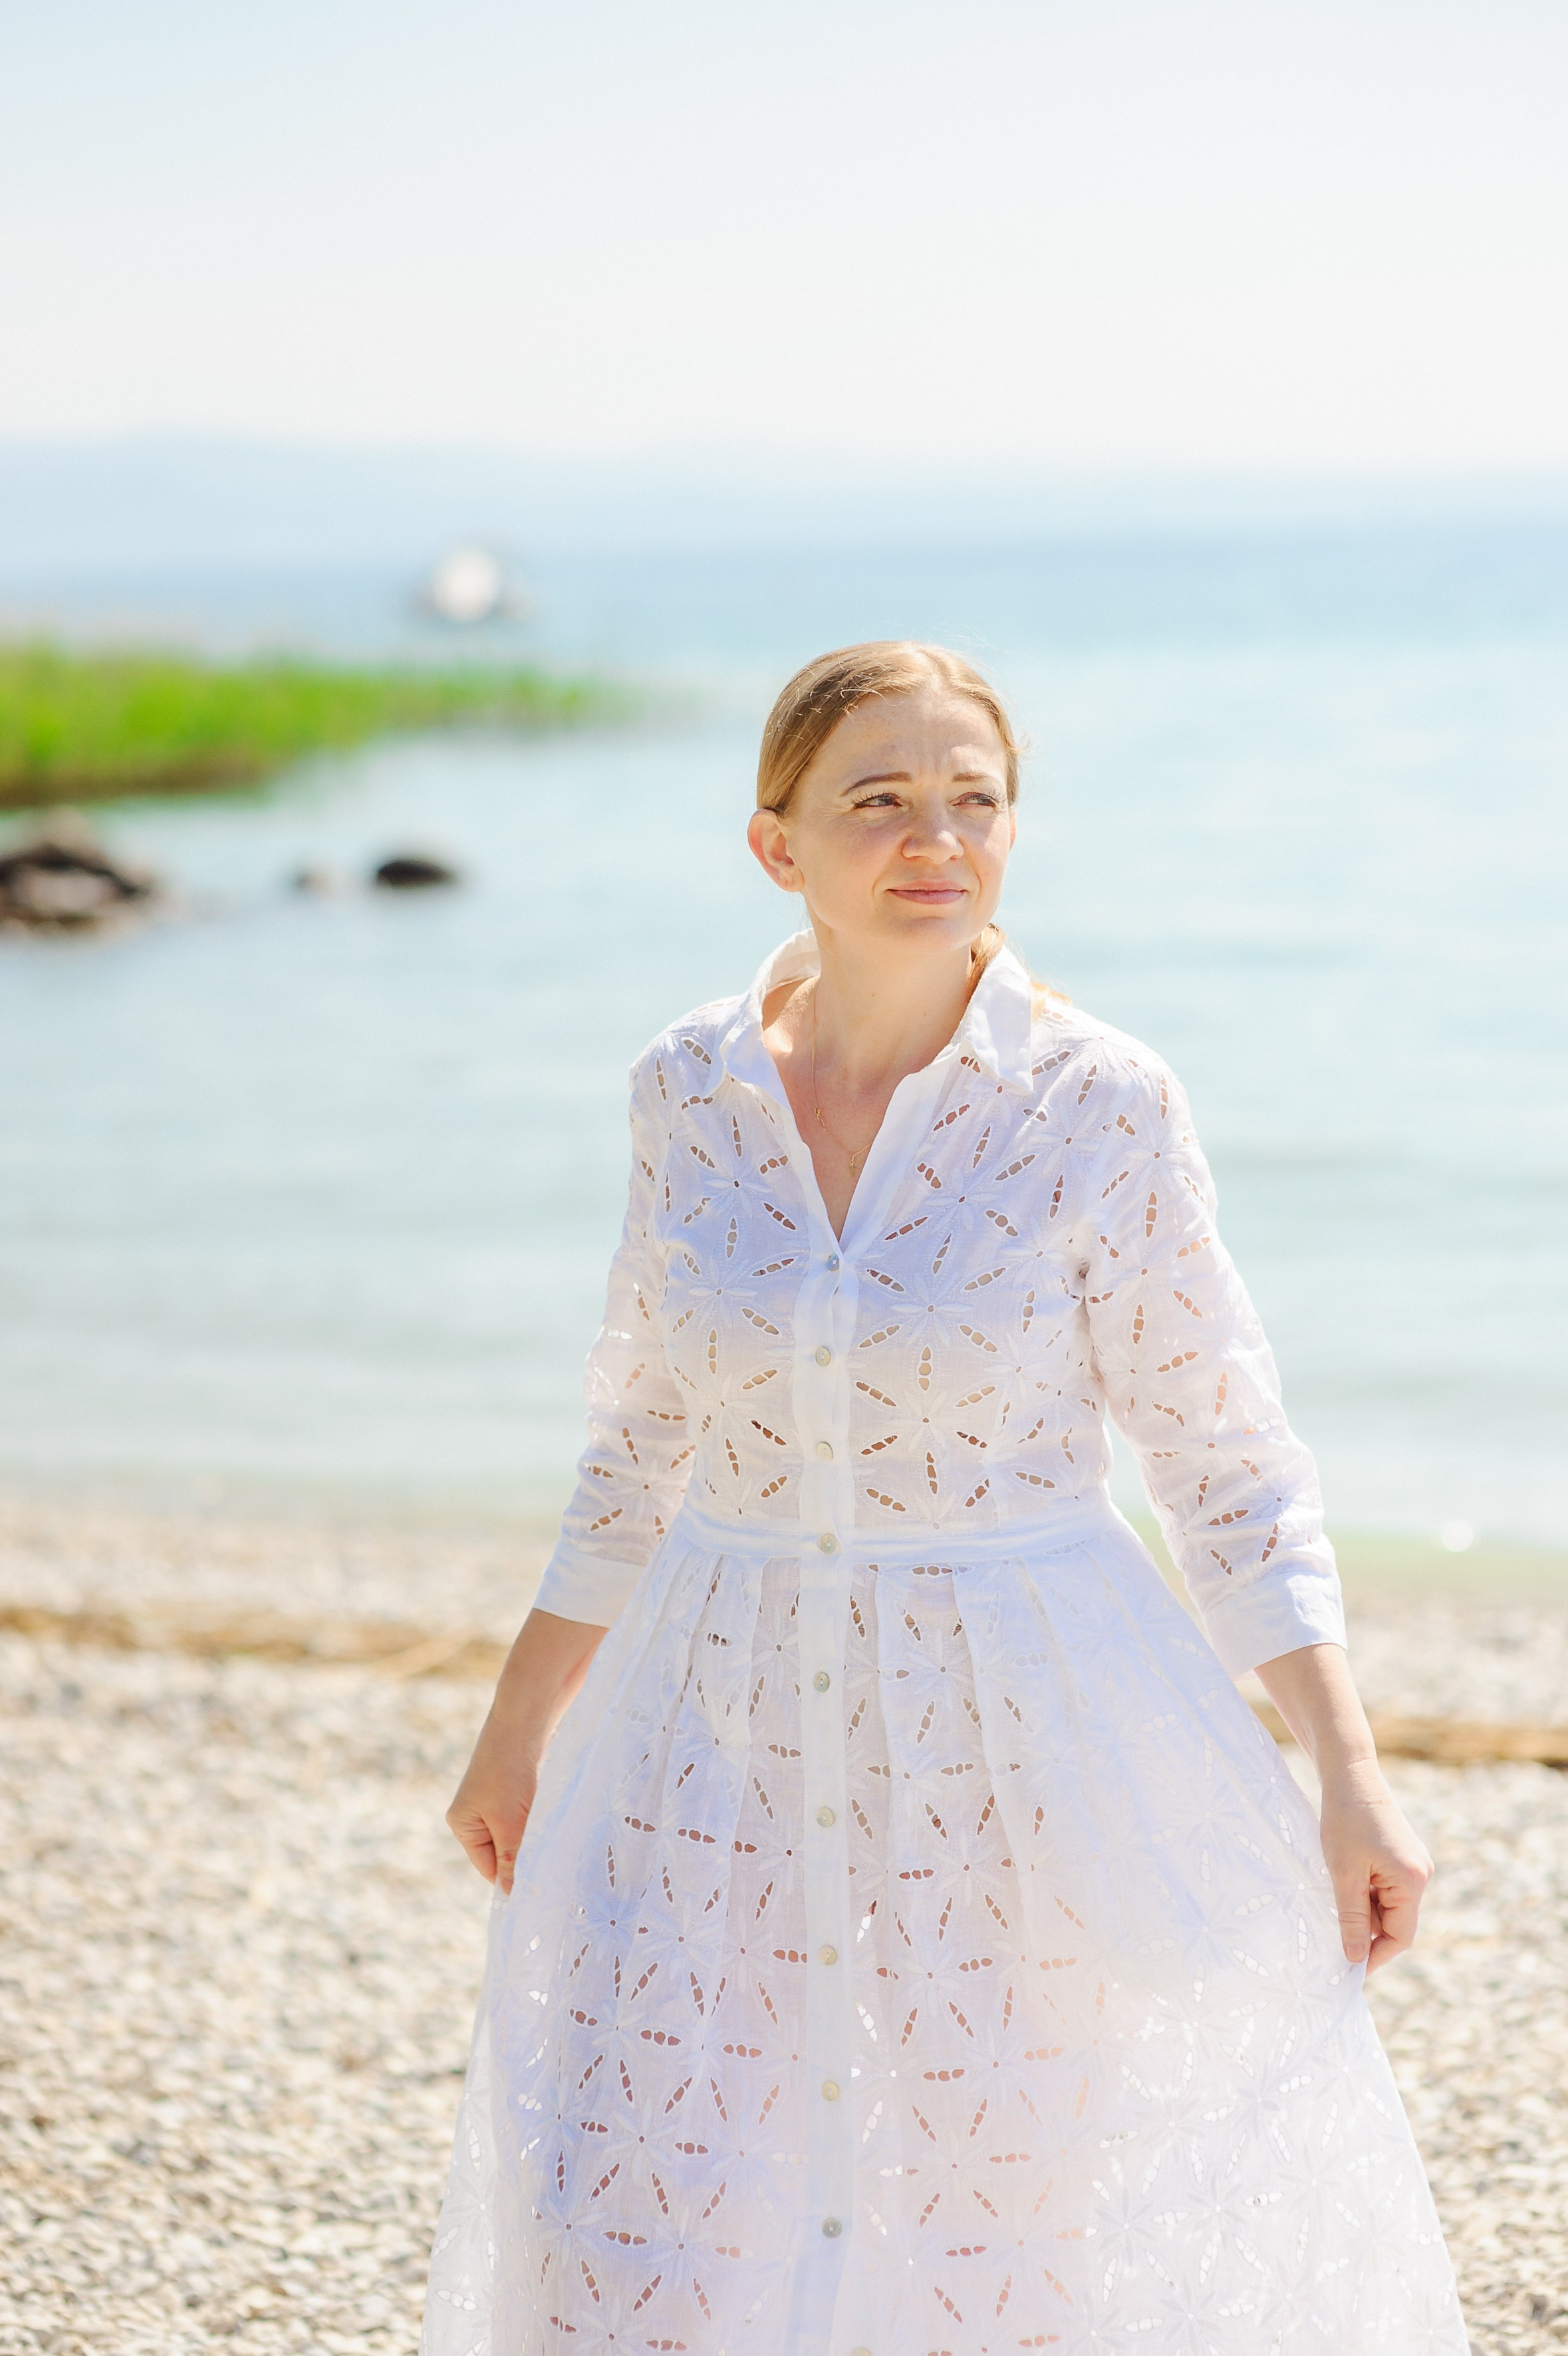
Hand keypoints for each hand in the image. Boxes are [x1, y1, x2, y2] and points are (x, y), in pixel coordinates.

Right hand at [446, 1708, 541, 1896]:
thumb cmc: (509, 1773)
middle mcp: (473, 1815)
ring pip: (516, 1834)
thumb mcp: (509, 1823)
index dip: (510, 1877)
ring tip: (543, 1830)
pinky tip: (545, 1814)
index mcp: (462, 1825)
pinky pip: (524, 1817)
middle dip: (522, 1854)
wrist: (523, 1724)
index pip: (488, 1867)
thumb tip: (510, 1893)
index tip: (536, 1884)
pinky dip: (535, 1820)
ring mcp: (492, 1801)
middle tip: (545, 1857)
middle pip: (502, 1851)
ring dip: (531, 1836)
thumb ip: (510, 1859)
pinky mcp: (511, 1790)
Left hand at [1317, 1756, 1433, 1974]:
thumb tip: (1355, 1958)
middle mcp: (1420, 1874)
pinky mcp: (1402, 1855)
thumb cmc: (1344, 1820)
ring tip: (1335, 1895)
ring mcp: (1413, 1864)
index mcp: (1412, 1881)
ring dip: (1363, 1909)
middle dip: (1366, 1930)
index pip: (1399, 1936)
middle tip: (1332, 1931)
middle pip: (1395, 1922)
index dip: (1374, 1955)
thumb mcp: (1343, 1874)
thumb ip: (1351, 1918)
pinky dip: (1366, 1892)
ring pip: (1388, 1905)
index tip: (1348, 1968)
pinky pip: (1386, 1888)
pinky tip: (1344, 1881)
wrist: (1349, 1774)